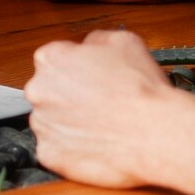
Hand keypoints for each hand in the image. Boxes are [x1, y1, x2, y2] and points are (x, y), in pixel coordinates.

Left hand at [25, 29, 183, 189]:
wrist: (156, 133)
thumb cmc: (141, 90)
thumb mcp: (123, 41)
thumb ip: (95, 40)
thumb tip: (90, 46)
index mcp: (51, 59)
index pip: (55, 61)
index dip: (77, 70)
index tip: (92, 80)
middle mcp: (38, 90)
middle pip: (49, 91)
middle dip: (70, 97)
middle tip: (100, 105)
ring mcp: (42, 124)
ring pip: (52, 122)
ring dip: (71, 124)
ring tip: (102, 127)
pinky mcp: (49, 154)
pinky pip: (57, 150)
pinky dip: (73, 150)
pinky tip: (96, 145)